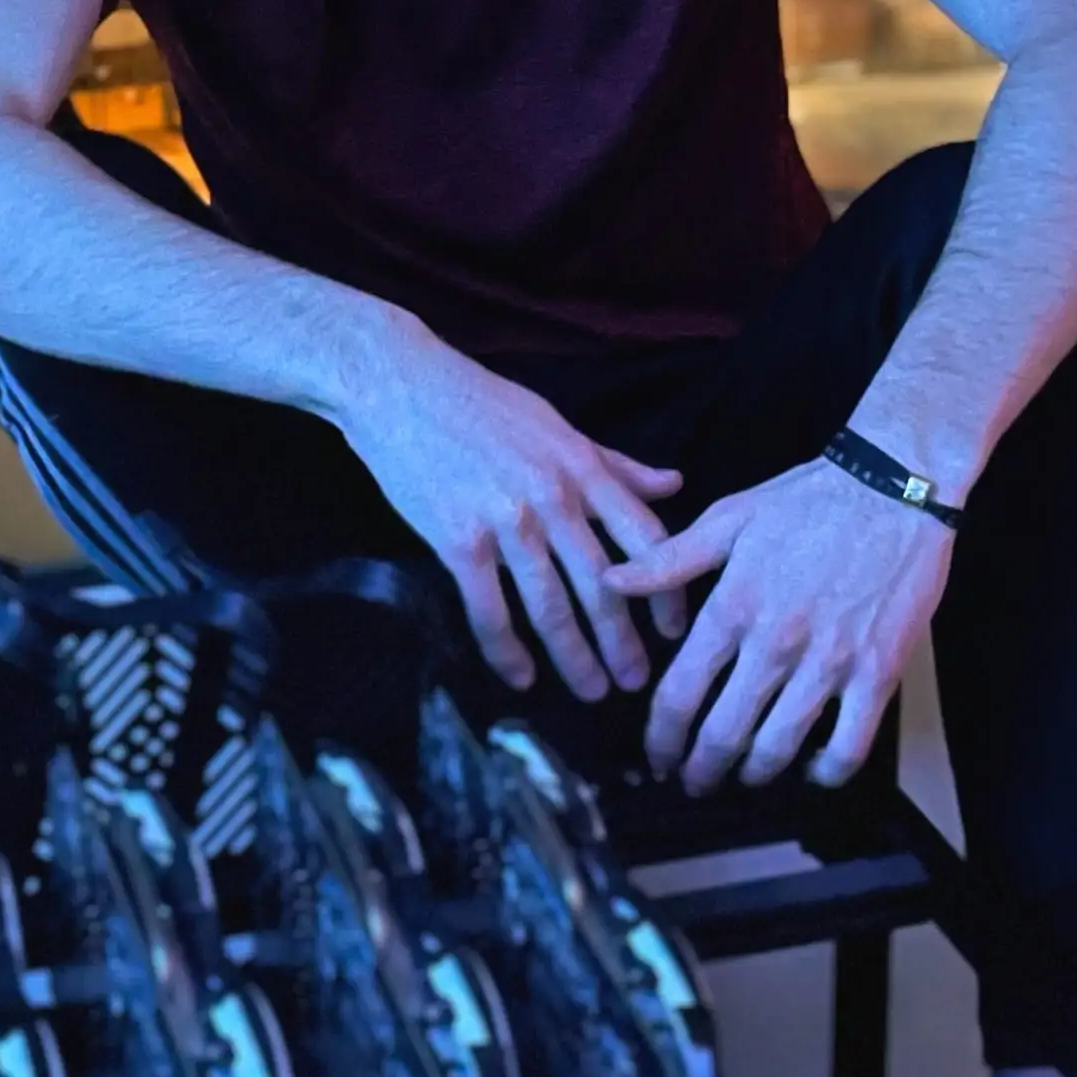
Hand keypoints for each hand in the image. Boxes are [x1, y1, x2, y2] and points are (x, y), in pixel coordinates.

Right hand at [334, 325, 683, 699]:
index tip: (675, 629)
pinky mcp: (459, 540)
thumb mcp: (558, 425)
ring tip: (592, 691)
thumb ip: (615, 464)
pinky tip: (519, 677)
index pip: (646, 538)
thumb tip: (673, 484)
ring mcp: (507, 520)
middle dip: (625, 641)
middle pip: (604, 585)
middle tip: (637, 682)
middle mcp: (554, 497)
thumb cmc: (480, 403)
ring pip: (552, 605)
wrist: (401, 386)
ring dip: (575, 657)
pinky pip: (490, 610)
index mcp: (582, 467)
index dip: (667, 590)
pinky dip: (506, 651)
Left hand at [601, 460, 951, 791]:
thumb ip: (669, 560)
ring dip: (754, 775)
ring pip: (779, 746)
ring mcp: (829, 661)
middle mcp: (775, 642)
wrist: (895, 487)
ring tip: (745, 779)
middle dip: (700, 769)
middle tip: (693, 782)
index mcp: (733, 606)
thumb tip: (611, 580)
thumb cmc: (810, 500)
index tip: (658, 756)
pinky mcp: (878, 672)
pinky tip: (812, 770)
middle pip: (723, 732)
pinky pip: (849, 745)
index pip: (679, 693)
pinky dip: (826, 772)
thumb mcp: (729, 518)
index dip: (661, 738)